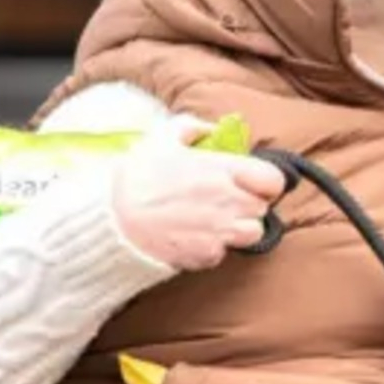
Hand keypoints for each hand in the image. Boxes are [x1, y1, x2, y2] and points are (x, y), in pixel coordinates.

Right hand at [112, 116, 286, 270]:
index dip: (265, 182)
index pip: (274, 180)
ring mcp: (221, 231)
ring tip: (216, 221)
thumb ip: (194, 128)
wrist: (110, 219)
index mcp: (224, 170)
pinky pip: (223, 252)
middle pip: (263, 208)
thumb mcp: (162, 138)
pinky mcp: (206, 255)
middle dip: (249, 204)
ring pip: (251, 234)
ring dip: (239, 228)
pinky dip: (213, 247)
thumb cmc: (136, 176)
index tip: (252, 182)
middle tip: (227, 201)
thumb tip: (214, 129)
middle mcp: (230, 201)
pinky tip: (194, 236)